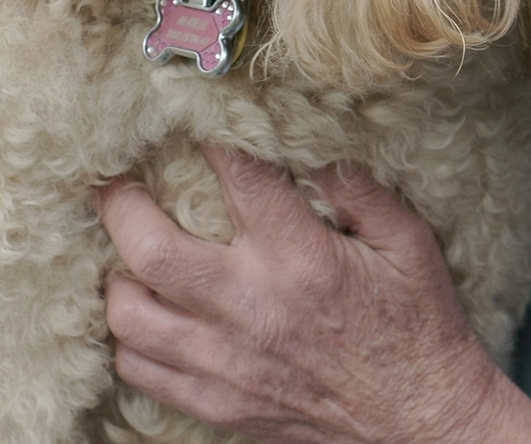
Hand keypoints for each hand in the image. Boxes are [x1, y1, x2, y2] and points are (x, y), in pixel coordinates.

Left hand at [94, 144, 530, 443]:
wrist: (420, 422)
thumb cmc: (419, 326)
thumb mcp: (409, 243)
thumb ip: (359, 189)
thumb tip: (313, 146)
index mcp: (301, 259)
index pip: (236, 178)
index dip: (208, 138)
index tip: (192, 117)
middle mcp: (252, 308)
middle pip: (149, 249)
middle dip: (118, 204)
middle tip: (111, 180)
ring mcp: (226, 363)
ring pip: (129, 317)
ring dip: (117, 276)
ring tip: (125, 253)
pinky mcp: (218, 405)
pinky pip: (141, 371)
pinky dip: (130, 339)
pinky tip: (146, 313)